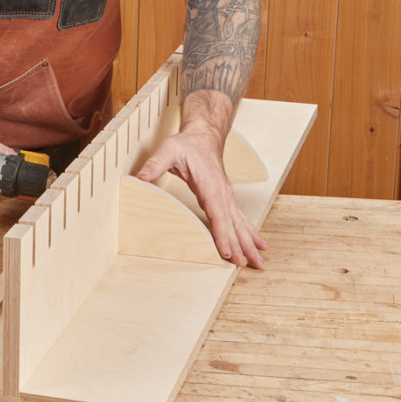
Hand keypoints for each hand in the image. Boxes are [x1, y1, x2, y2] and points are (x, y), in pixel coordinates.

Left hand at [136, 128, 266, 268]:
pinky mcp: (226, 199)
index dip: (222, 235)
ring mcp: (227, 197)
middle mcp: (223, 194)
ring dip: (250, 243)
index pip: (217, 214)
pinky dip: (249, 233)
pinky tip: (257, 244)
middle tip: (250, 265)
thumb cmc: (187, 145)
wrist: (204, 137)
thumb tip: (140, 176)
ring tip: (260, 261)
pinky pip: (240, 219)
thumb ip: (156, 163)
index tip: (228, 253)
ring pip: (240, 224)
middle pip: (234, 224)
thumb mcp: (168, 150)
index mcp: (210, 186)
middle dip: (242, 246)